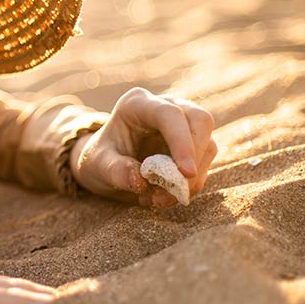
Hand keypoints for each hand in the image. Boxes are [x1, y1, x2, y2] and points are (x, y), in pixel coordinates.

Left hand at [70, 87, 216, 207]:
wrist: (105, 165)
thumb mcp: (97, 165)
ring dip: (193, 177)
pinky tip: (166, 196)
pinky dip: (191, 184)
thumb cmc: (99, 159)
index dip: (182, 141)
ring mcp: (182, 124)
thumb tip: (139, 181)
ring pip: (207, 144)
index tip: (186, 173)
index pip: (170, 114)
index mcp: (137, 104)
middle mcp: (165, 106)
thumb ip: (115, 171)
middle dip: (195, 157)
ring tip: (160, 199)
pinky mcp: (192, 144)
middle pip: (200, 121)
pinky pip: (204, 162)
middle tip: (179, 190)